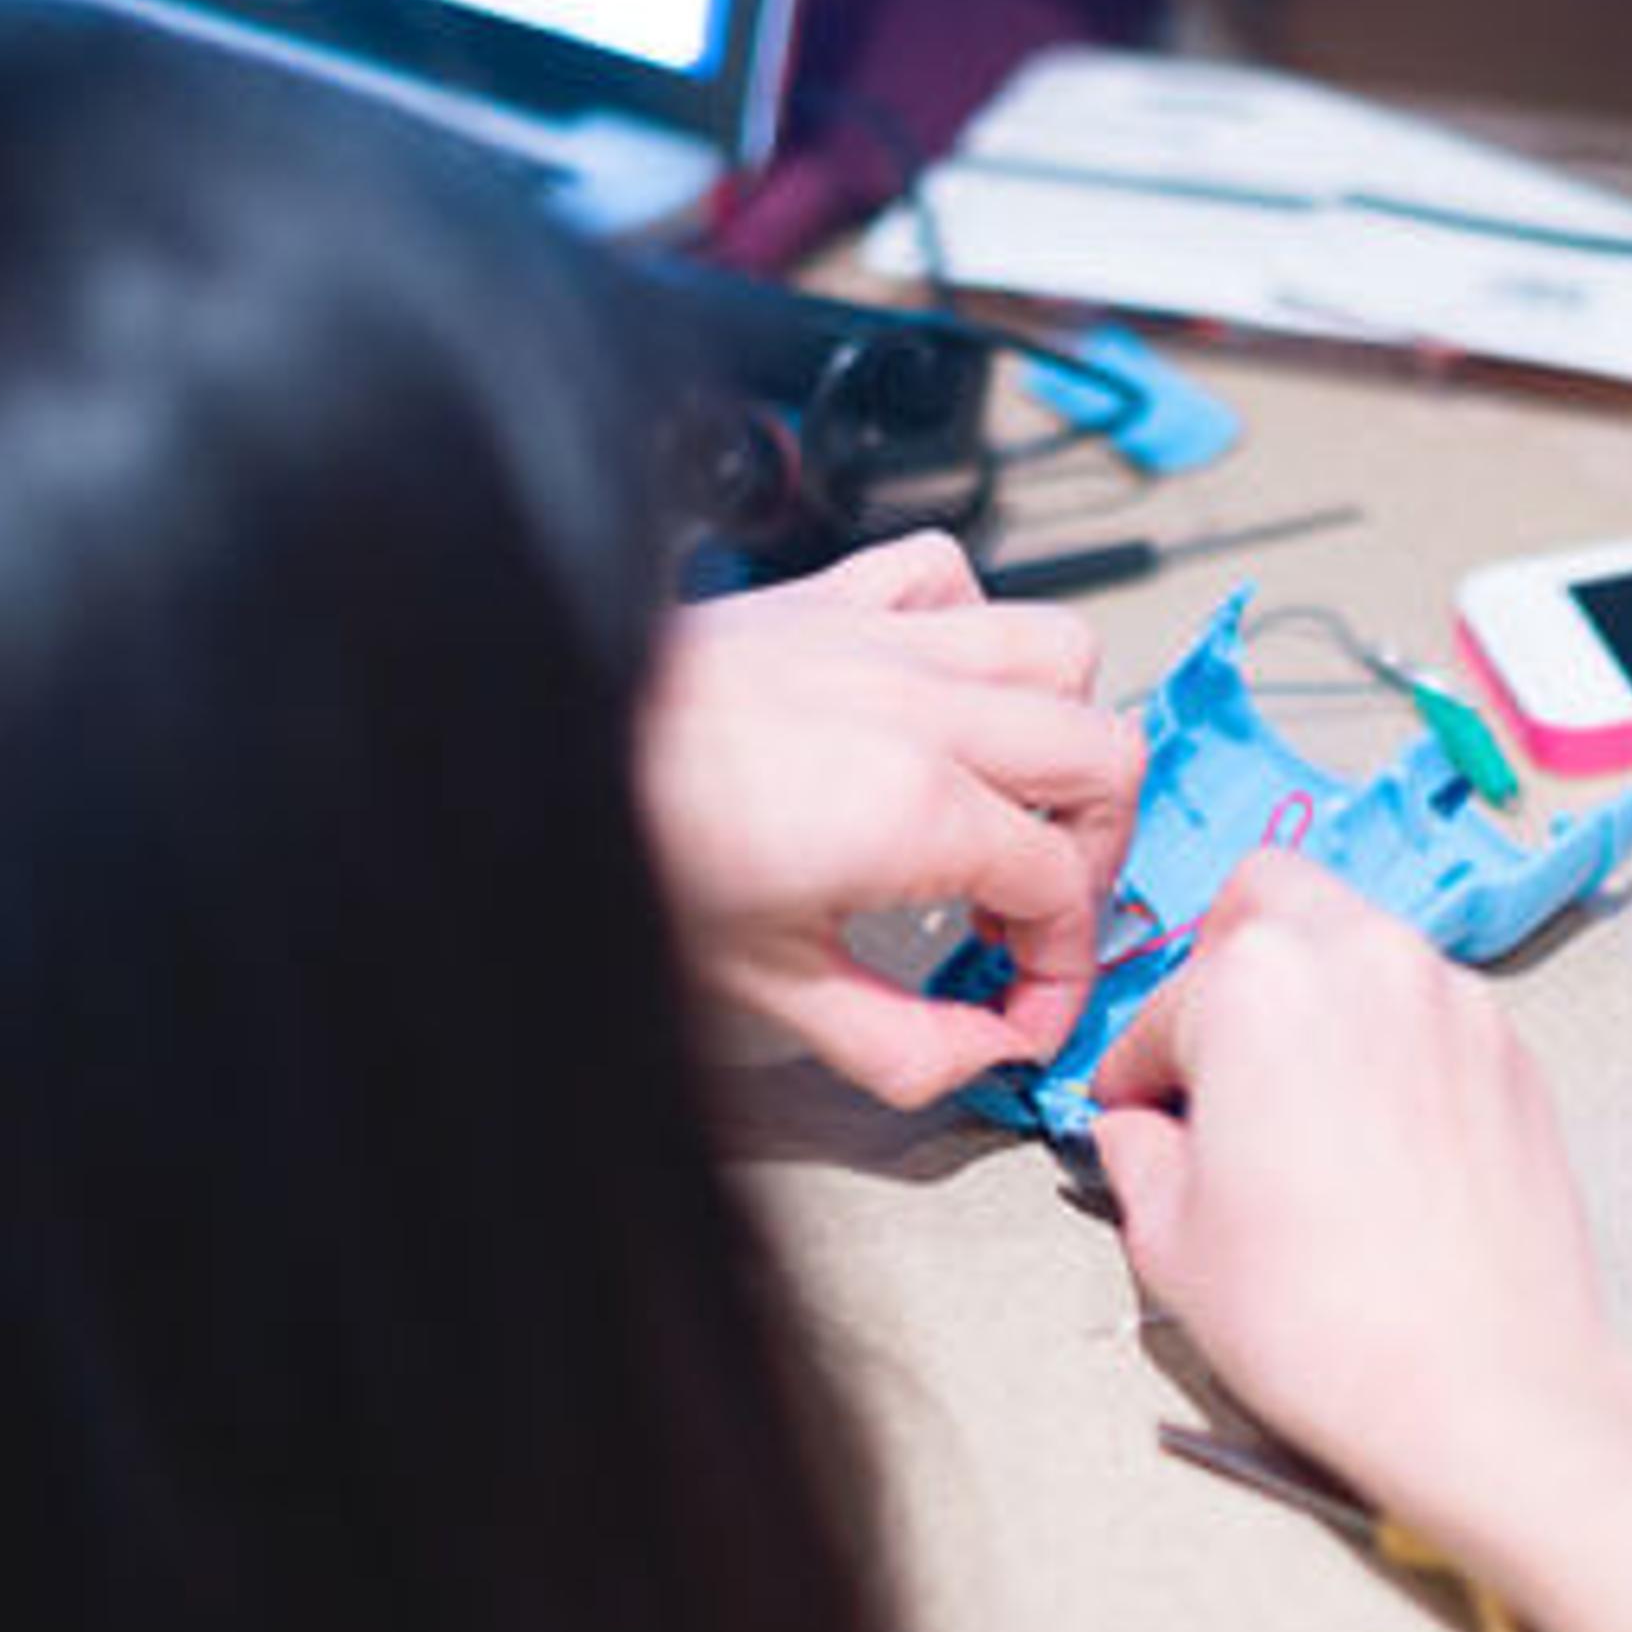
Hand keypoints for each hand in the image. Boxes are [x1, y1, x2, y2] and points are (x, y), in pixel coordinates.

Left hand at [641, 533, 1141, 1105]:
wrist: (524, 754)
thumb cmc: (634, 857)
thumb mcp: (772, 990)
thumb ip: (902, 1043)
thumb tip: (986, 1055)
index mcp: (913, 808)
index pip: (1066, 890)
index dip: (1061, 969)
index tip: (1021, 1011)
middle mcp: (918, 708)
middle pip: (1106, 762)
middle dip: (1094, 853)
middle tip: (1029, 913)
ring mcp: (880, 642)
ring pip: (1061, 654)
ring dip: (1059, 734)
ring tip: (1010, 801)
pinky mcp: (828, 600)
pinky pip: (949, 576)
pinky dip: (970, 630)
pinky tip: (937, 699)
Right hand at [1088, 852, 1631, 1531]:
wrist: (1480, 1386)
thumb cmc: (1336, 1323)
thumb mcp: (1173, 1240)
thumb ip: (1140, 1160)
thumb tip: (1140, 1140)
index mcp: (1259, 983)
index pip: (1165, 1000)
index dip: (1138, 1068)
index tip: (1138, 1110)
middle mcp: (1368, 963)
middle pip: (1272, 900)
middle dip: (1225, 967)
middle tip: (1207, 1061)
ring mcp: (1455, 1003)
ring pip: (1362, 946)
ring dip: (1315, 999)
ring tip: (1290, 1107)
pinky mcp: (1512, 1056)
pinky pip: (1429, 1012)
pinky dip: (1387, 1046)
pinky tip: (1365, 1140)